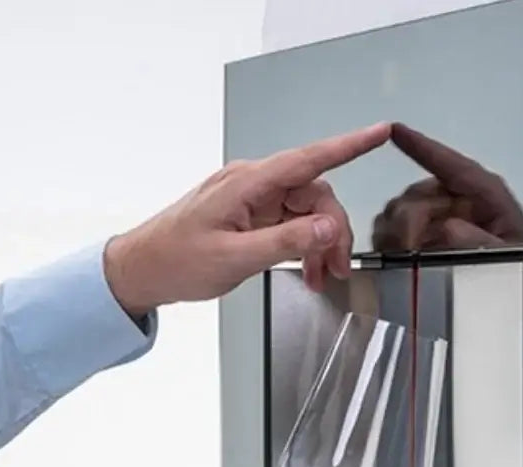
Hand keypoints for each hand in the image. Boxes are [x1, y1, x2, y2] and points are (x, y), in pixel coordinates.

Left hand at [104, 123, 389, 311]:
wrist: (142, 270)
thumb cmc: (178, 261)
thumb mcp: (235, 258)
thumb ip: (285, 242)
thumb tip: (327, 228)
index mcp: (248, 184)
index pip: (308, 160)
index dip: (348, 146)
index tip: (380, 133)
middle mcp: (253, 184)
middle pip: (313, 195)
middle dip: (333, 230)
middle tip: (338, 268)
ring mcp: (251, 199)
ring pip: (304, 212)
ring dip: (320, 243)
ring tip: (324, 277)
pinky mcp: (248, 216)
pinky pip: (288, 224)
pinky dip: (302, 247)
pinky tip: (308, 271)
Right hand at [373, 122, 522, 315]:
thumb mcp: (509, 256)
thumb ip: (479, 241)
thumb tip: (446, 230)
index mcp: (483, 194)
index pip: (450, 165)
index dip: (421, 147)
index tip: (395, 130)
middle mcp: (455, 200)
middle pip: (415, 195)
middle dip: (407, 219)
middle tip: (408, 247)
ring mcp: (438, 220)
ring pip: (399, 213)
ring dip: (395, 232)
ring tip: (404, 254)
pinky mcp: (424, 241)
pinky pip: (394, 234)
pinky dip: (390, 244)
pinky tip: (396, 258)